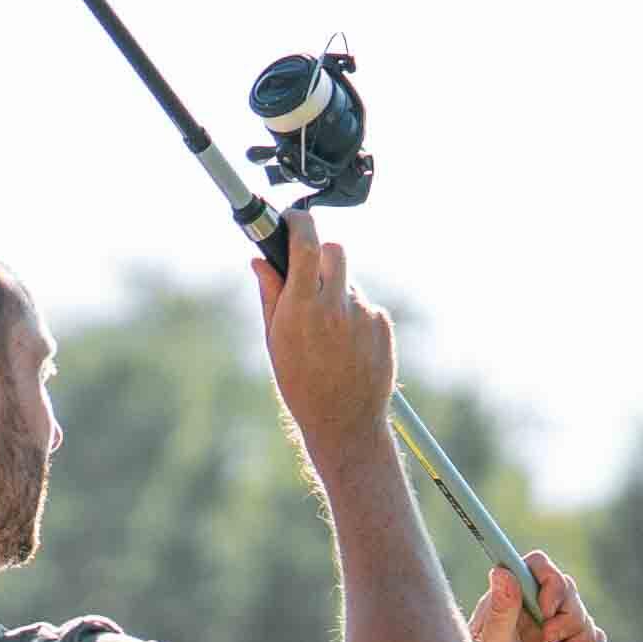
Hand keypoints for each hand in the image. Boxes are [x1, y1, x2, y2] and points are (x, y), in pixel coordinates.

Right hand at [252, 221, 398, 439]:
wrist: (345, 422)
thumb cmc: (301, 384)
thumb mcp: (275, 340)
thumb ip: (270, 295)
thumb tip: (260, 261)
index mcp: (302, 308)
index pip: (306, 244)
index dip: (299, 222)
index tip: (292, 219)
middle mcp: (336, 306)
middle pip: (334, 250)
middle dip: (320, 253)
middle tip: (309, 274)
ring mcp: (364, 314)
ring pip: (348, 281)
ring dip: (335, 292)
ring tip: (326, 331)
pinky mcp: (383, 324)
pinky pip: (365, 305)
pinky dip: (353, 315)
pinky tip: (345, 345)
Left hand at [468, 545, 599, 641]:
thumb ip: (501, 611)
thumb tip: (501, 571)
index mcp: (506, 599)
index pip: (537, 568)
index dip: (551, 582)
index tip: (548, 610)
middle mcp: (525, 608)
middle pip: (565, 590)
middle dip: (568, 615)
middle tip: (551, 641)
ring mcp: (542, 628)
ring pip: (578, 613)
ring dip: (581, 635)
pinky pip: (585, 635)